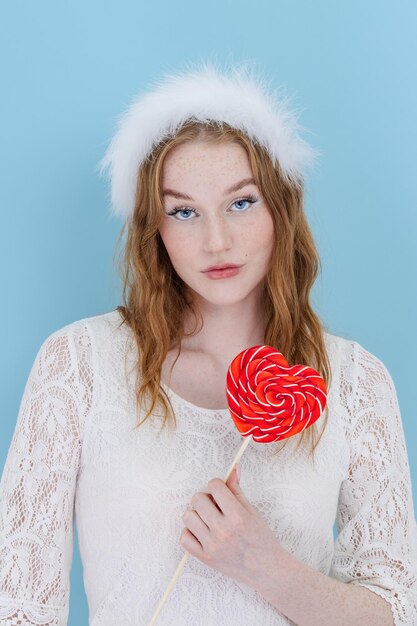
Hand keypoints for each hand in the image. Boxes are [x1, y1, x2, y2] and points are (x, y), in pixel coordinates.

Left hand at [180, 465, 283, 586]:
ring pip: (188, 517)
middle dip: (205, 498)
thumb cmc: (260, 538)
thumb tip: (234, 467)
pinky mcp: (205, 558)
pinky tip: (202, 532)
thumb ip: (237, 489)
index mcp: (237, 516)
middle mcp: (223, 531)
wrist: (265, 569)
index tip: (222, 492)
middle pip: (197, 499)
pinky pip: (184, 538)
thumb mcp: (252, 511)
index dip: (217, 485)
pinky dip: (190, 532)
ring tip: (208, 519)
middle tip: (214, 506)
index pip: (214, 486)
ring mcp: (212, 546)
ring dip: (196, 514)